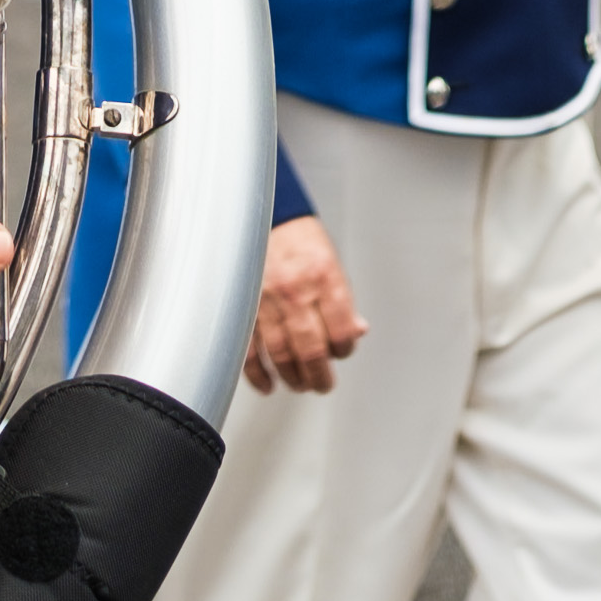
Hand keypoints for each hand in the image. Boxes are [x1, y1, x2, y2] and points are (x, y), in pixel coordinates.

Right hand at [246, 215, 366, 394]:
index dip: (344, 349)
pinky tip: (268, 384)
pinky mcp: (243, 307)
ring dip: (293, 378)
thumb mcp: (331, 262)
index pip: (341, 331)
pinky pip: (249, 350)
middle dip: (320, 376)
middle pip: (311, 350)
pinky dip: (258, 374)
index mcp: (324, 277)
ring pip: (281, 354)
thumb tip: (357, 332)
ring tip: (301, 384)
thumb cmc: (298, 239)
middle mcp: (296, 290)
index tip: (342, 352)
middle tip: (323, 384)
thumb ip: (343, 301)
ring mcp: (266, 300)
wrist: (262, 216)